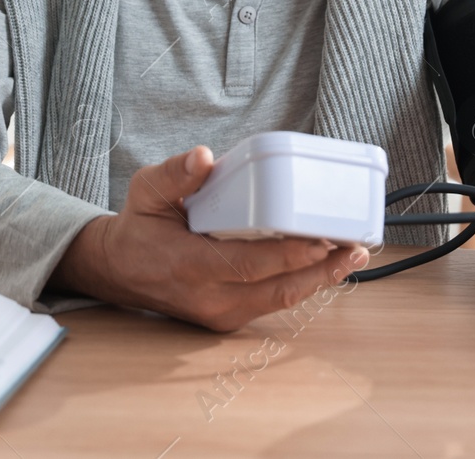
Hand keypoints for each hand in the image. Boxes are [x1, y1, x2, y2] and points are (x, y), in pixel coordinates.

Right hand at [50, 145, 368, 330]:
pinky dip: (302, 284)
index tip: (324, 238)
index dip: (292, 254)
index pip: (251, 265)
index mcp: (191, 265)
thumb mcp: (147, 192)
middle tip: (356, 245)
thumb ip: (175, 175)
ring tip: (353, 255)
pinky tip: (326, 265)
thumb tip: (204, 157)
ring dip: (321, 279)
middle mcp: (210, 298)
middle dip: (322, 268)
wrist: (118, 270)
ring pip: (281, 300)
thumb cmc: (139, 227)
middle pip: (278, 288)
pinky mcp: (228, 318)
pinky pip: (272, 302)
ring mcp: (220, 313)